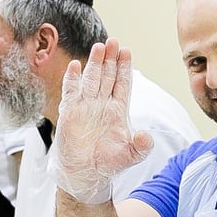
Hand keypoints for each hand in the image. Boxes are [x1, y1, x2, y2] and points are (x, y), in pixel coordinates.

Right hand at [52, 37, 153, 203]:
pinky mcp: (70, 114)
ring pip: (91, 79)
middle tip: (113, 41)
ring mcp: (85, 107)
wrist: (86, 175)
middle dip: (110, 59)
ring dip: (94, 63)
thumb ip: (141, 146)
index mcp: (117, 110)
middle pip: (107, 76)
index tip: (127, 51)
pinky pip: (71, 92)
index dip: (124, 67)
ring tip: (99, 46)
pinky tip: (76, 66)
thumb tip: (146, 136)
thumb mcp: (130, 156)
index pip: (122, 83)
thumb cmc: (108, 164)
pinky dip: (73, 80)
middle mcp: (101, 105)